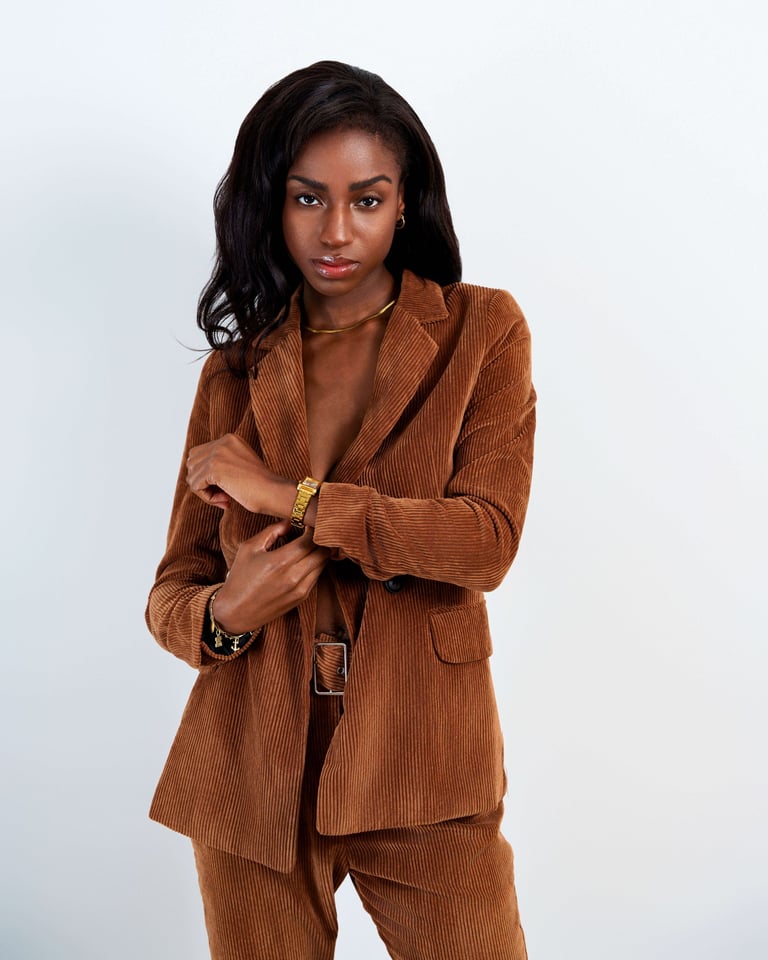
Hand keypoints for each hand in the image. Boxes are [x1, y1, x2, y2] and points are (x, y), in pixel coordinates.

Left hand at [186, 433, 280, 512]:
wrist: (274, 492)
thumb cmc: (261, 487)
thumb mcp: (239, 467)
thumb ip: (220, 464)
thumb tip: (193, 477)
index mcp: (229, 439)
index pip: (200, 455)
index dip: (207, 475)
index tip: (226, 488)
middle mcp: (222, 442)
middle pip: (192, 463)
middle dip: (202, 482)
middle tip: (222, 495)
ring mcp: (217, 454)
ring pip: (192, 476)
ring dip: (205, 492)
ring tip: (225, 499)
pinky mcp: (214, 468)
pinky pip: (196, 487)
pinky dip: (207, 498)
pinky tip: (226, 501)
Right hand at [211, 519, 328, 633]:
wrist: (236, 611)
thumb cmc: (240, 577)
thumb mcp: (249, 548)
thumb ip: (272, 531)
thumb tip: (291, 521)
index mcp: (279, 562)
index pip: (310, 540)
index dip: (313, 529)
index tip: (309, 523)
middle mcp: (293, 576)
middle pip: (323, 552)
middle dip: (321, 540)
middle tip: (314, 533)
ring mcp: (300, 589)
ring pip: (323, 564)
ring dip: (320, 552)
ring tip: (310, 545)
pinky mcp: (302, 598)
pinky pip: (317, 576)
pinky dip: (316, 566)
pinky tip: (305, 560)